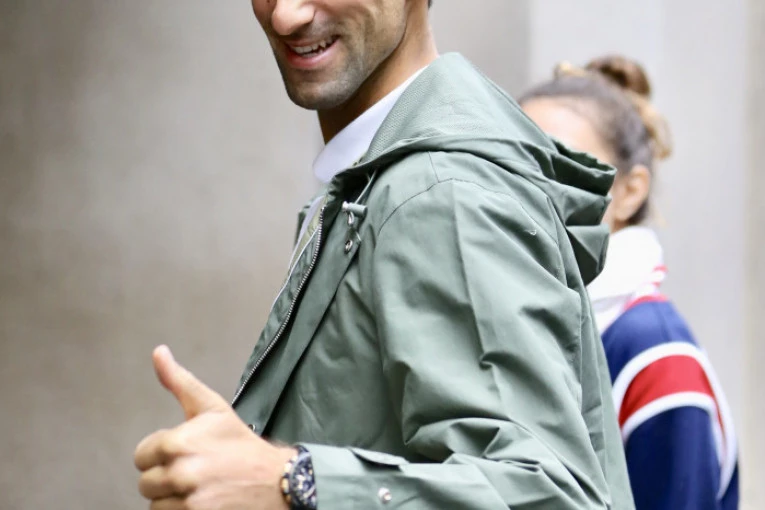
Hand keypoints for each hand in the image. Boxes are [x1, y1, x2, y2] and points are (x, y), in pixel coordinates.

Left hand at [134, 345, 295, 509]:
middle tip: (195, 470)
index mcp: (177, 443)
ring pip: (156, 504)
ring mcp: (188, 501)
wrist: (275, 479)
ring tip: (200, 486)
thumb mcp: (212, 407)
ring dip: (173, 497)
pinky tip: (202, 500)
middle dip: (166, 477)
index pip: (141, 457)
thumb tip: (159, 352)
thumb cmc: (240, 443)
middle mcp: (179, 473)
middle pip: (146, 483)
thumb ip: (179, 381)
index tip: (184, 452)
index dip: (160, 454)